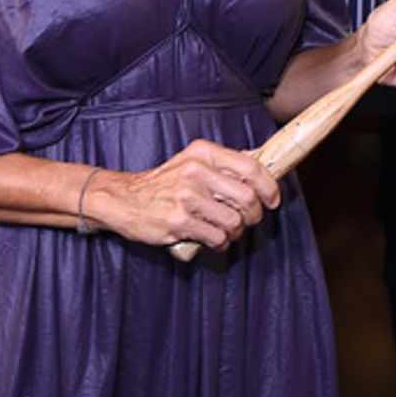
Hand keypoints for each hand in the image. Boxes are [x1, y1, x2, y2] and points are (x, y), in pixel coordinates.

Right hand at [90, 139, 280, 250]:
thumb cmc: (162, 183)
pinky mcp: (178, 221)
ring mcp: (186, 197)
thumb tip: (260, 159)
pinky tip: (212, 240)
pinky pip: (216, 238)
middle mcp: (195, 171)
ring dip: (235, 232)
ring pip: (234, 221)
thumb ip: (223, 163)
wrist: (123, 200)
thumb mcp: (191, 161)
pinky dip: (220, 243)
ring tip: (225, 231)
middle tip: (247, 220)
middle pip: (247, 197)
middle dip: (254, 215)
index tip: (272, 200)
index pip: (250, 166)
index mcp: (202, 153)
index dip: (269, 186)